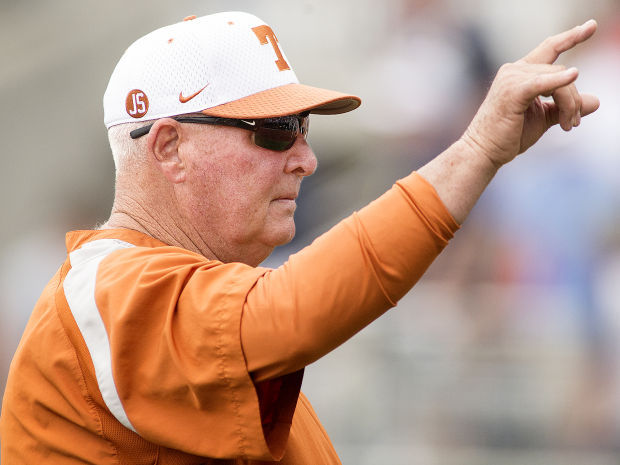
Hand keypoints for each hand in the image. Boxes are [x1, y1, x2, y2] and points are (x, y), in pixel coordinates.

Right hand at [462, 19, 599, 167]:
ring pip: (557, 79)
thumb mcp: (543, 118)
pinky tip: (573, 76)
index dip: (571, 37)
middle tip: (574, 123)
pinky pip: (542, 83)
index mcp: (520, 73)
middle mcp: (514, 70)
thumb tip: (595, 102)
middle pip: (560, 70)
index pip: (550, 48)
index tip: (591, 26)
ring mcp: (511, 79)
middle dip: (573, 98)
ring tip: (568, 125)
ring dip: (569, 104)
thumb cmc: (508, 136)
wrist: (484, 152)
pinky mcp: (512, 92)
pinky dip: (559, 81)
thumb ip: (565, 107)